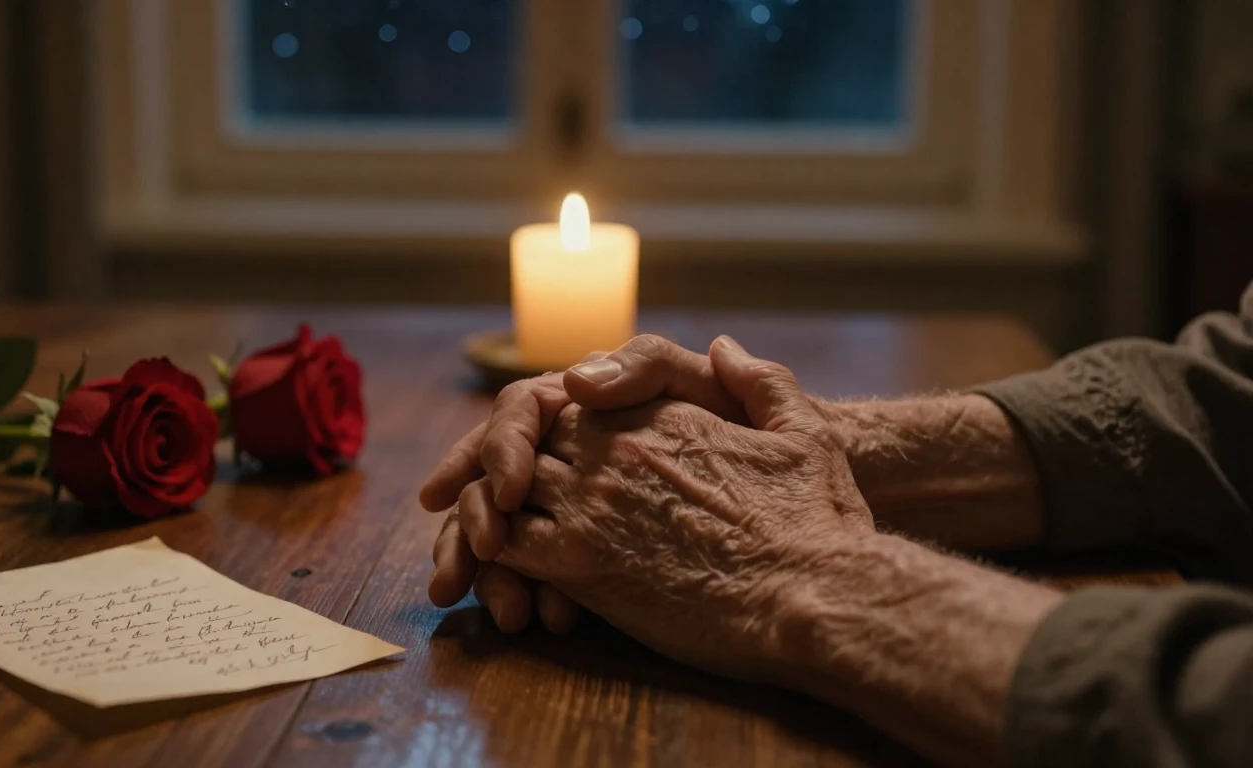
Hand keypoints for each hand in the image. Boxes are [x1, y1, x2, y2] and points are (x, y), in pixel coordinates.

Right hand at [421, 335, 745, 631]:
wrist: (809, 506)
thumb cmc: (760, 437)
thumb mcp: (709, 384)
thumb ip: (647, 367)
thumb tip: (577, 378)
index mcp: (589, 403)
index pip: (520, 415)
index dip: (499, 448)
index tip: (510, 492)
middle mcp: (571, 450)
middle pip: (493, 478)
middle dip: (466, 523)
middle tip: (456, 570)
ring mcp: (575, 503)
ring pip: (503, 528)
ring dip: (482, 568)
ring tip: (492, 608)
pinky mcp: (589, 551)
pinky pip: (535, 566)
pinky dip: (521, 590)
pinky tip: (528, 617)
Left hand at [475, 341, 1062, 767]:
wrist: (818, 596)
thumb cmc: (820, 521)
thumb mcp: (804, 430)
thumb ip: (759, 380)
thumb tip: (721, 345)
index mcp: (661, 416)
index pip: (574, 401)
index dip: (544, 424)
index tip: (533, 448)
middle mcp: (618, 448)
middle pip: (529, 439)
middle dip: (502, 465)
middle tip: (482, 496)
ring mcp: (595, 502)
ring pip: (506, 490)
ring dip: (487, 511)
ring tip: (475, 540)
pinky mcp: (584, 563)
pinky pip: (509, 543)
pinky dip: (492, 551)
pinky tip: (493, 569)